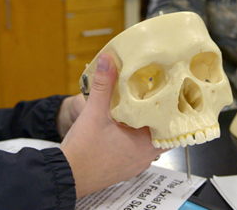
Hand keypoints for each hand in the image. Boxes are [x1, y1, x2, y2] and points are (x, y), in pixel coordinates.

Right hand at [60, 53, 162, 197]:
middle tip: (153, 97)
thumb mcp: (94, 112)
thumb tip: (108, 60)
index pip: (169, 124)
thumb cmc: (83, 150)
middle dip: (156, 115)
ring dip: (144, 128)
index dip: (169, 108)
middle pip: (160, 132)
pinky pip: (137, 151)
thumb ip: (104, 85)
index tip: (168, 94)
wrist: (66, 176)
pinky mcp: (125, 169)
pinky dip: (134, 139)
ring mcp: (135, 165)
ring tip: (139, 109)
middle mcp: (145, 157)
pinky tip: (123, 128)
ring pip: (148, 142)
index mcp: (145, 144)